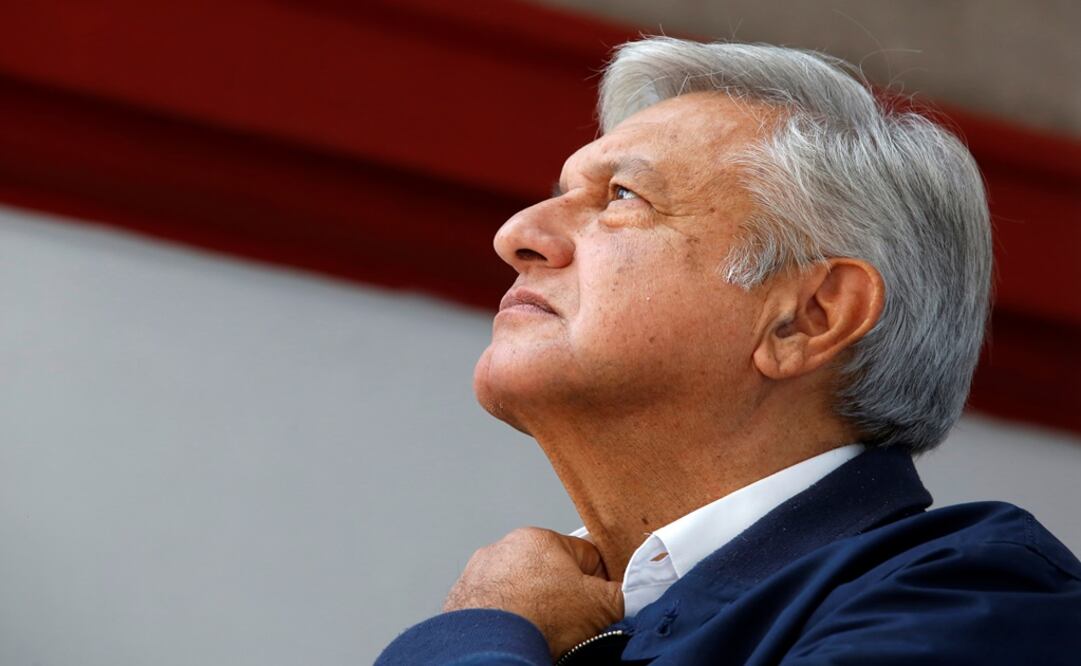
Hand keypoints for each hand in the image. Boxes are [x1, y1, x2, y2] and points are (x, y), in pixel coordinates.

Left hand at [443, 527, 624, 657]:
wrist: (490, 644)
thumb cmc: (539, 618)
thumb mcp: (601, 605)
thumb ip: (625, 594)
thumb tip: (643, 590)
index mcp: (539, 539)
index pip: (584, 555)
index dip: (598, 583)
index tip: (598, 604)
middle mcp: (504, 549)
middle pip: (549, 573)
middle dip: (561, 596)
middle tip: (569, 623)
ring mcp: (479, 574)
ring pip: (520, 590)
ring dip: (531, 607)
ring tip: (540, 631)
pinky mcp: (462, 601)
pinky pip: (494, 609)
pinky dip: (506, 620)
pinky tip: (516, 635)